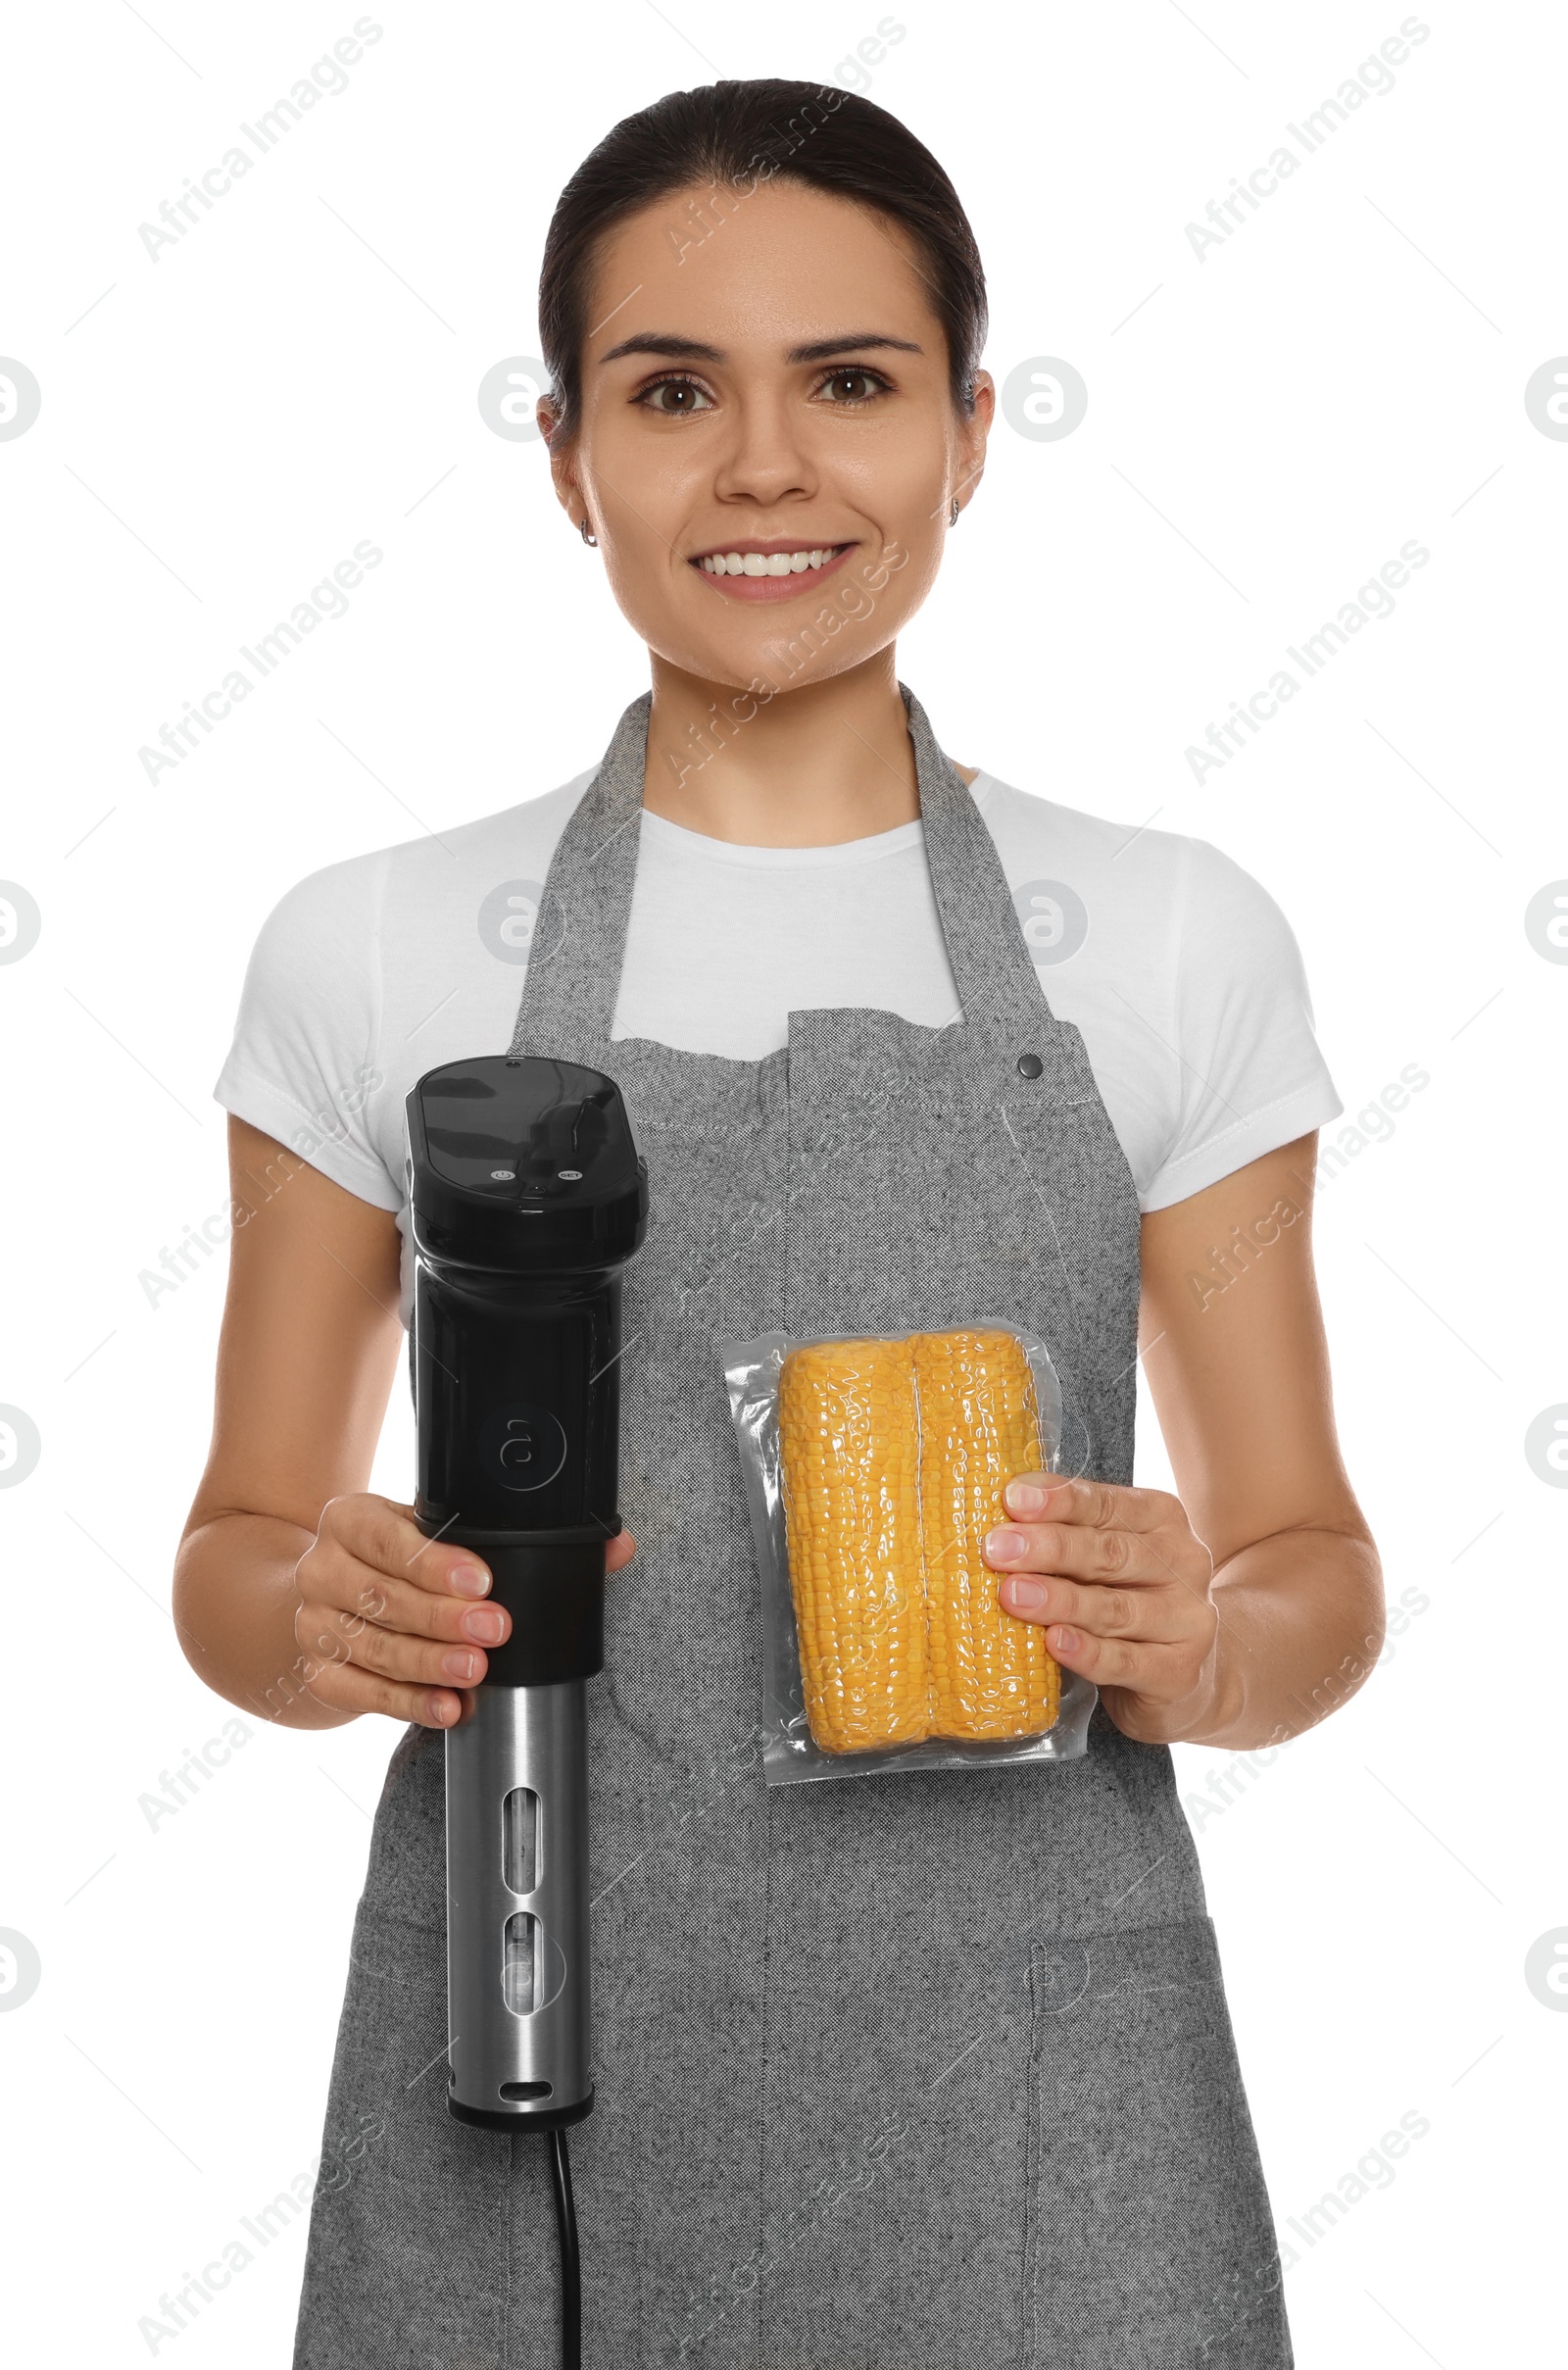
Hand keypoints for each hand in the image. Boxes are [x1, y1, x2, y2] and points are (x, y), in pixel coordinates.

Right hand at [294, 1493, 635, 1728]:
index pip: (388, 1537)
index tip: (482, 1580)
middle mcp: (324, 1568)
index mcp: (352, 1519)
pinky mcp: (318, 1672)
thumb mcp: (448, 1536)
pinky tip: (445, 1708)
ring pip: (372, 1647)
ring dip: (428, 1664)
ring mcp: (314, 1623)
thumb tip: (616, 1547)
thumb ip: (526, 1537)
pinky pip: (358, 1692)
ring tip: (475, 1674)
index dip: (435, 1561)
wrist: (334, 1598)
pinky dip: (404, 1703)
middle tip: (495, 1630)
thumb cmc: (404, 1561)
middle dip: (443, 1617)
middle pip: (382, 1596)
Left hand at [982, 1473, 1218, 1743]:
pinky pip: (1126, 1661)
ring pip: (1115, 1608)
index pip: (1106, 1504)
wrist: (1180, 1672)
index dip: (1058, 1501)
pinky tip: (1054, 1642)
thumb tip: (1001, 1513)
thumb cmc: (1124, 1598)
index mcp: (1161, 1518)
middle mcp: (1183, 1562)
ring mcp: (1187, 1618)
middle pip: (1110, 1553)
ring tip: (1012, 1595)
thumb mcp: (1102, 1556)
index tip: (1012, 1500)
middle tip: (997, 1549)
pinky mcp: (1179, 1671)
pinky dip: (1087, 1652)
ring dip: (1059, 1600)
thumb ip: (1064, 1532)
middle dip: (1049, 1549)